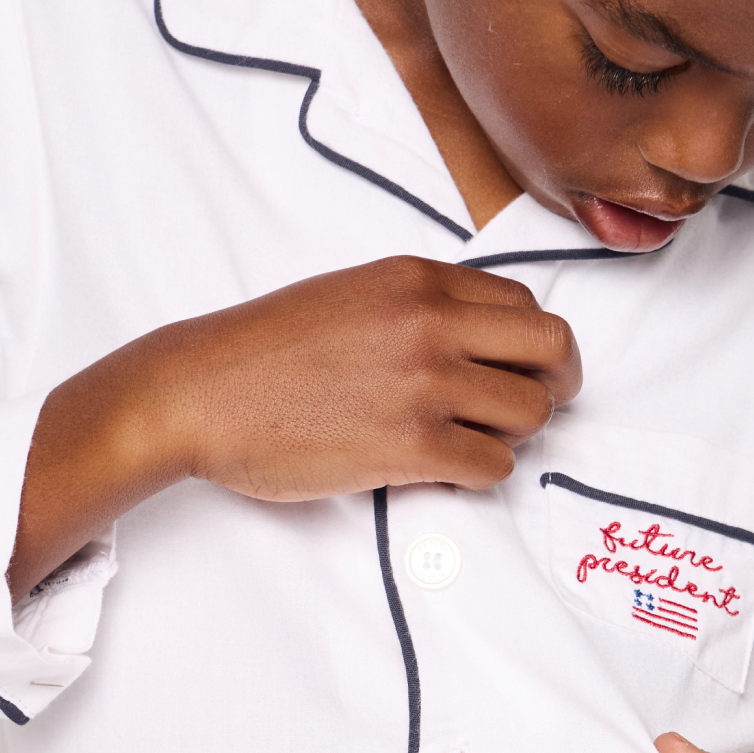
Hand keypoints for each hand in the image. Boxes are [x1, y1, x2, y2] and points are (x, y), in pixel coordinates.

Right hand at [8, 256, 579, 598]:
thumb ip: (421, 305)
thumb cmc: (265, 351)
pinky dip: (482, 472)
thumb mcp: (353, 294)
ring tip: (469, 439)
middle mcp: (431, 322)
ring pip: (532, 412)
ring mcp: (425, 383)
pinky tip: (445, 467)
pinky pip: (494, 464)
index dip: (531, 344)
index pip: (527, 305)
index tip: (517, 369)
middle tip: (530, 406)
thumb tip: (484, 338)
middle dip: (555, 383)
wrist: (199, 392)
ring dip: (512, 433)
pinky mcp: (411, 445)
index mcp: (418, 279)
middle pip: (553, 350)